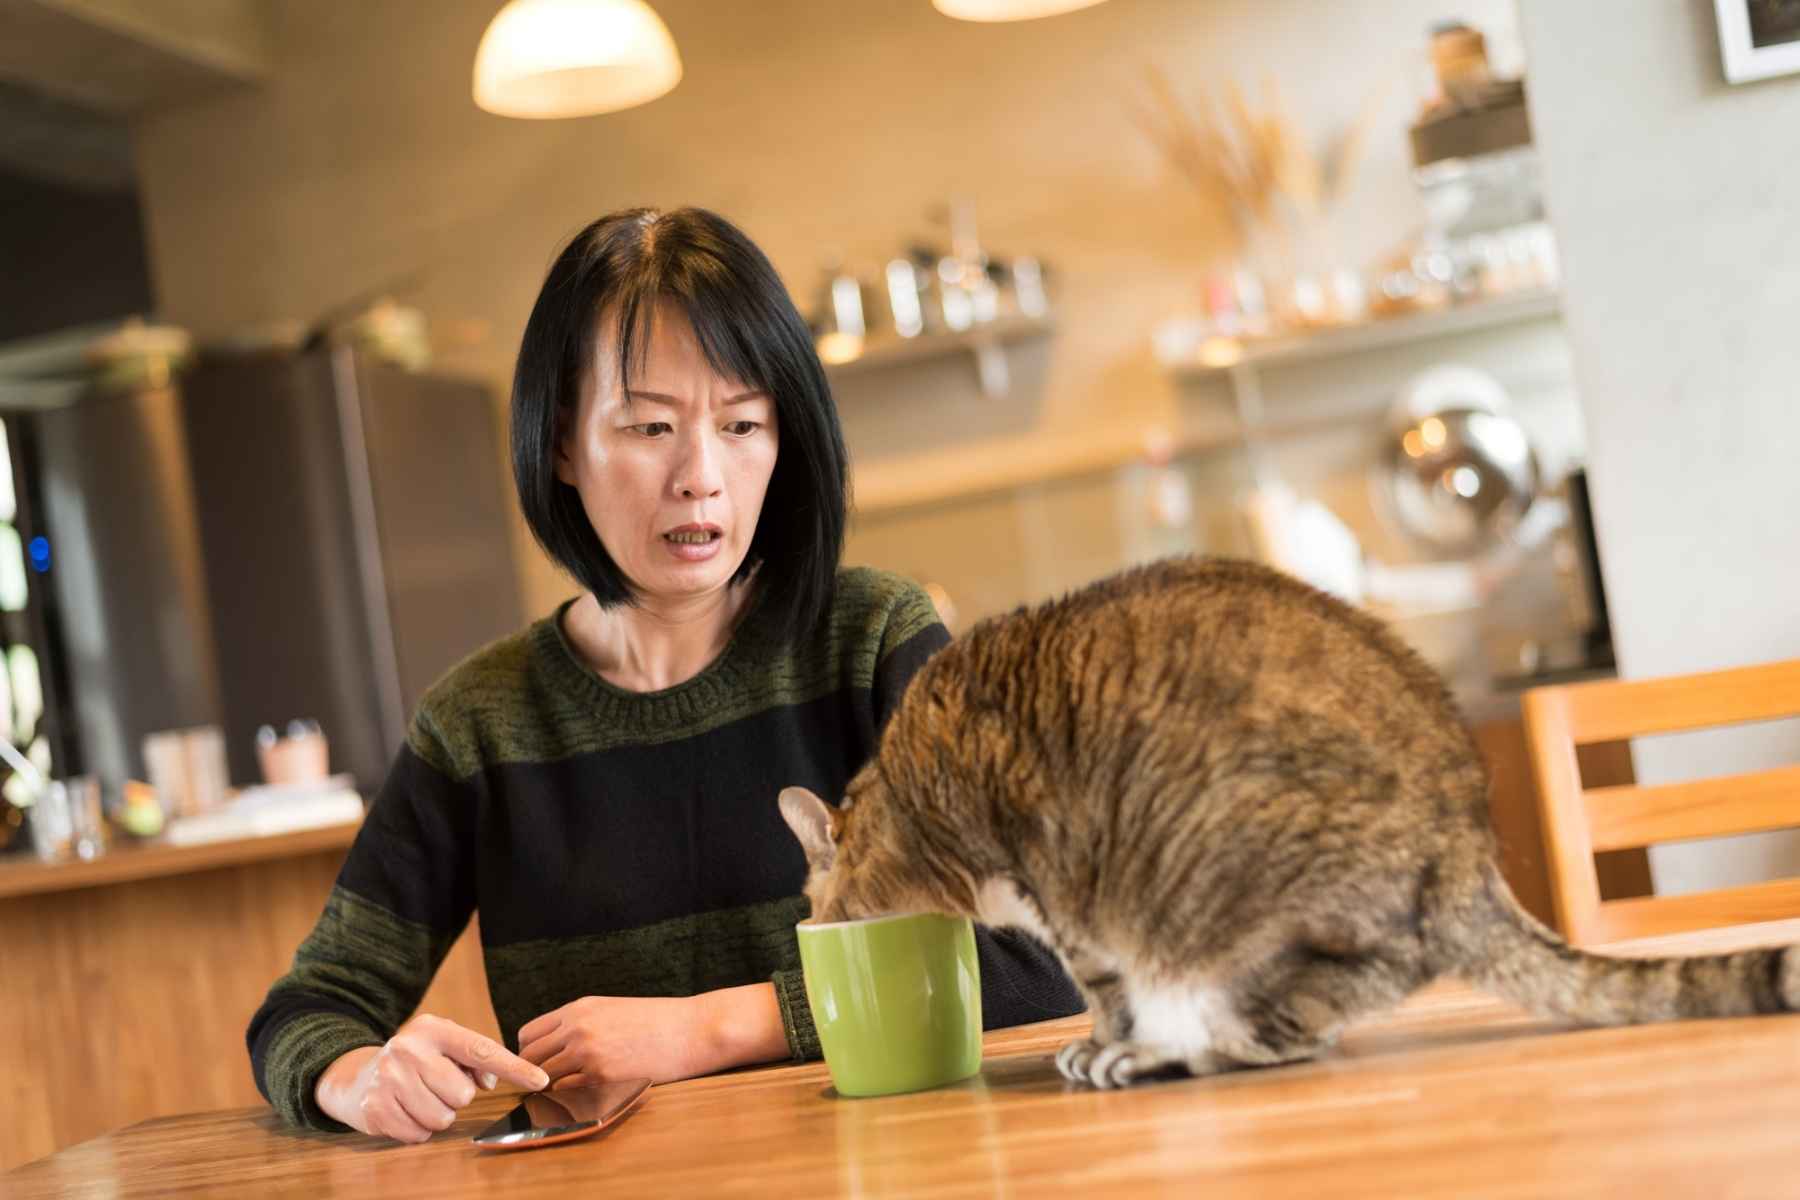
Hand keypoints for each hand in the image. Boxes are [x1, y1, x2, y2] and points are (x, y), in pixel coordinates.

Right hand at [315, 1013, 548, 1143]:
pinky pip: (419, 1134)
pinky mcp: (376, 1108)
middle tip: (436, 1086)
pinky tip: (405, 1111)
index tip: (540, 1080)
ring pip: (442, 1118)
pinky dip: (417, 1129)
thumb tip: (490, 1081)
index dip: (514, 1068)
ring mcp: (388, 1078)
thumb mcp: (444, 1047)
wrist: (358, 1077)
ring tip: (420, 1098)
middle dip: (455, 1096)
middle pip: (463, 1094)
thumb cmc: (416, 1061)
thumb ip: (475, 1058)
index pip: (482, 1050)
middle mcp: (408, 1048)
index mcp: (432, 1029)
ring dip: (437, 1115)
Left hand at [519, 984, 787, 1088]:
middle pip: (529, 1057)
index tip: (540, 1063)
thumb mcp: (613, 1010)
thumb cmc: (657, 1021)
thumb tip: (556, 1047)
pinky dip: (571, 1094)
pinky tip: (587, 1091)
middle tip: (546, 1084)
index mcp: (579, 1008)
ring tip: (567, 1090)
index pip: (529, 1033)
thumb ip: (581, 1024)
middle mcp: (577, 1027)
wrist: (691, 1029)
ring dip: (550, 1086)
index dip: (530, 1052)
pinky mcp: (601, 1074)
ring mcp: (587, 1051)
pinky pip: (567, 1090)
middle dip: (533, 1073)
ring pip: (543, 1076)